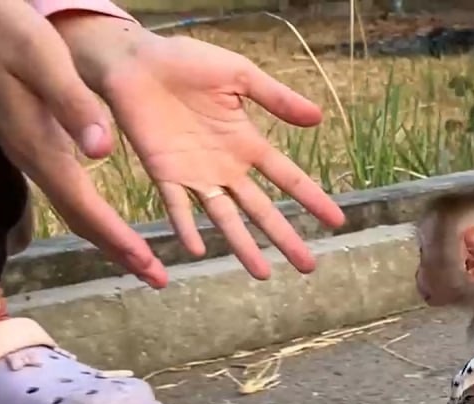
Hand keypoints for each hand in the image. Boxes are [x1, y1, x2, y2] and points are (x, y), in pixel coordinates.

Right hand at [0, 0, 169, 284]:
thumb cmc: (6, 31)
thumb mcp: (44, 60)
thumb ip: (73, 105)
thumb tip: (101, 151)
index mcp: (37, 145)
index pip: (83, 204)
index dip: (116, 237)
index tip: (146, 262)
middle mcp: (32, 158)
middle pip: (80, 219)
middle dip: (119, 251)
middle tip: (157, 279)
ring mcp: (30, 153)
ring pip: (75, 209)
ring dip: (109, 239)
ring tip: (143, 263)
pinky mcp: (32, 142)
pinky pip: (68, 192)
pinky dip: (95, 216)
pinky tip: (113, 224)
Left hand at [54, 13, 345, 279]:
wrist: (136, 59)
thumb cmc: (187, 62)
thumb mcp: (240, 75)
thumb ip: (276, 98)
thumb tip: (318, 117)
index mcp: (247, 142)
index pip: (288, 178)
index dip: (312, 199)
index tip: (336, 222)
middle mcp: (225, 166)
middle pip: (262, 209)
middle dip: (285, 237)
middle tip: (308, 266)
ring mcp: (195, 173)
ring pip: (225, 218)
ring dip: (243, 246)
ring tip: (262, 274)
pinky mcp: (163, 171)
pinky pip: (176, 206)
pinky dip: (186, 227)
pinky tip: (199, 250)